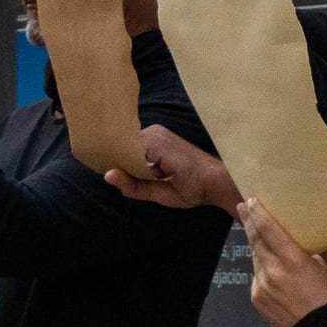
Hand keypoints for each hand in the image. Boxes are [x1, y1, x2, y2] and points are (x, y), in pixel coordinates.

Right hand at [104, 125, 240, 213]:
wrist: (219, 181)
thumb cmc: (195, 189)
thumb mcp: (163, 194)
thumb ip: (134, 186)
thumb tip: (107, 175)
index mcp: (153, 142)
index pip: (119, 150)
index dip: (114, 165)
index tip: (115, 180)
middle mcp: (153, 132)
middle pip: (123, 148)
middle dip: (123, 166)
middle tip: (135, 183)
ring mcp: (156, 132)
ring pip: (129, 149)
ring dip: (131, 165)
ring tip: (149, 178)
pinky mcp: (159, 137)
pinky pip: (137, 147)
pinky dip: (138, 161)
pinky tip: (151, 173)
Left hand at [239, 199, 326, 326]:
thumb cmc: (326, 298)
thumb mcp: (320, 267)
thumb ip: (301, 253)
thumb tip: (289, 241)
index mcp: (293, 261)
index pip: (269, 231)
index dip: (258, 214)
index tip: (250, 201)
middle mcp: (273, 271)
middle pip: (256, 241)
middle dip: (249, 223)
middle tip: (243, 207)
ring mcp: (261, 284)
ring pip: (255, 258)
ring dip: (256, 246)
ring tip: (255, 233)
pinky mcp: (254, 296)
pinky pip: (256, 277)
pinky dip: (261, 270)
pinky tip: (268, 269)